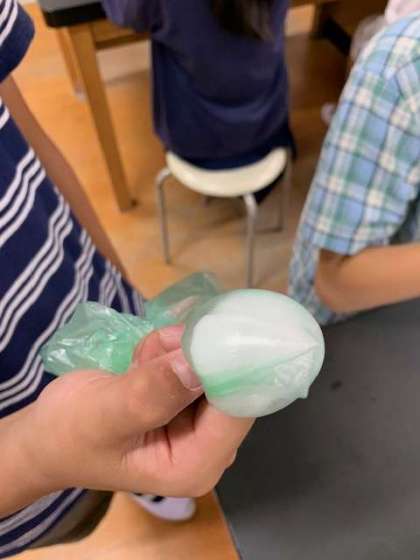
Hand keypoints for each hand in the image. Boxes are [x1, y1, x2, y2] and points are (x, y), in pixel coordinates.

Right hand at [25, 326, 253, 497]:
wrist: (49, 434)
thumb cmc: (69, 432)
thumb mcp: (105, 412)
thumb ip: (152, 393)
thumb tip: (198, 364)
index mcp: (196, 465)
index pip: (237, 409)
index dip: (231, 366)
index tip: (207, 329)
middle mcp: (210, 447)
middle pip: (230, 383)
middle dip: (192, 356)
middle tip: (150, 351)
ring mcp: (203, 424)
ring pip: (213, 365)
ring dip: (176, 351)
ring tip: (138, 359)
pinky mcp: (192, 404)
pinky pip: (199, 362)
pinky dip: (172, 350)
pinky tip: (143, 359)